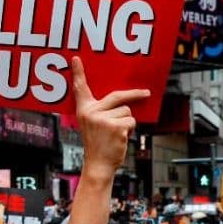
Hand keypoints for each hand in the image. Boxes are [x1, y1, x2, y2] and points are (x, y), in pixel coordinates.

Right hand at [72, 57, 148, 179]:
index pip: (80, 88)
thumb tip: (124, 99)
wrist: (98, 164)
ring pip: (127, 111)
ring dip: (127, 122)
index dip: (78, 73)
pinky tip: (119, 138)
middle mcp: (90, 112)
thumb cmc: (97, 144)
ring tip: (116, 134)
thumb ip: (100, 111)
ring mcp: (102, 119)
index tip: (76, 59)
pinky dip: (130, 129)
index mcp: (83, 110)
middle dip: (134, 95)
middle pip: (117, 96)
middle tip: (146, 94)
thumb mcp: (92, 124)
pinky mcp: (115, 126)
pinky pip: (131, 121)